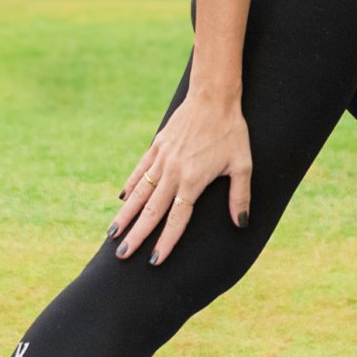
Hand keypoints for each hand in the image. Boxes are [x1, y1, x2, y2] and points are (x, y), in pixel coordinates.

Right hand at [112, 90, 252, 264]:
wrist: (213, 96)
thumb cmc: (231, 132)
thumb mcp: (243, 165)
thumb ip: (240, 196)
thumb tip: (240, 223)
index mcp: (193, 181)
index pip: (176, 219)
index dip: (166, 241)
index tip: (154, 260)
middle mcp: (173, 173)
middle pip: (151, 210)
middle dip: (137, 235)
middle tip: (122, 255)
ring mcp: (162, 158)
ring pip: (140, 192)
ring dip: (126, 215)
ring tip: (112, 234)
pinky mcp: (157, 145)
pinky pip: (140, 170)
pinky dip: (130, 185)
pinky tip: (123, 198)